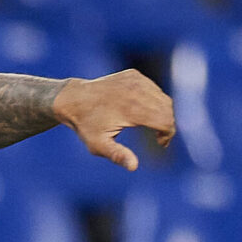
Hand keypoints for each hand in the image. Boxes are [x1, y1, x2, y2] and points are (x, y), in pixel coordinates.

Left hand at [54, 69, 174, 171]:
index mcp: (132, 109)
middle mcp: (136, 91)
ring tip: (150, 125)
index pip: (166, 121)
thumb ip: (118, 155)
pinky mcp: (134, 75)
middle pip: (168, 109)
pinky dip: (154, 101)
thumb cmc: (86, 125)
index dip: (168, 134)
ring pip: (163, 98)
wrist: (74, 99)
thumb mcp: (98, 145)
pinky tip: (141, 110)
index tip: (160, 143)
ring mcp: (136, 80)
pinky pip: (154, 89)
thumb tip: (134, 167)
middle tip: (158, 137)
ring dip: (162, 113)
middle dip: (167, 125)